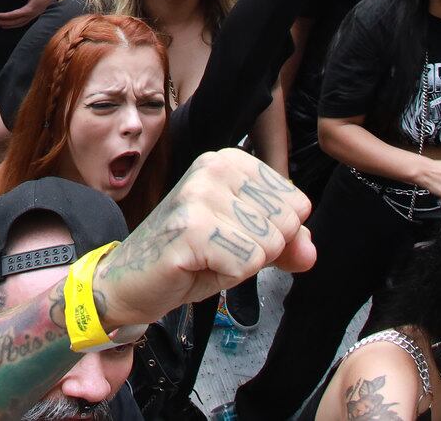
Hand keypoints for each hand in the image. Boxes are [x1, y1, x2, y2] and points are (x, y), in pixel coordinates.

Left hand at [0, 0, 57, 29]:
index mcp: (28, 10)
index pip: (14, 15)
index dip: (5, 16)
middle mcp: (29, 16)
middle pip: (15, 22)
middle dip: (4, 22)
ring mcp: (31, 18)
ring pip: (18, 24)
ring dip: (8, 25)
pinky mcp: (31, 17)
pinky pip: (21, 24)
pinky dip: (14, 25)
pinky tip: (9, 25)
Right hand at [88, 148, 312, 333]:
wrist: (129, 279)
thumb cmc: (189, 257)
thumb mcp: (245, 244)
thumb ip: (285, 242)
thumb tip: (310, 251)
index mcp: (228, 161)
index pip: (295, 202)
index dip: (275, 234)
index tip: (235, 235)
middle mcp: (213, 168)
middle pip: (285, 222)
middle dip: (260, 251)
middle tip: (219, 250)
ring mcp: (199, 195)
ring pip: (267, 244)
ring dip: (241, 264)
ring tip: (207, 257)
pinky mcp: (191, 228)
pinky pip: (245, 263)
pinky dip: (228, 276)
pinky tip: (198, 266)